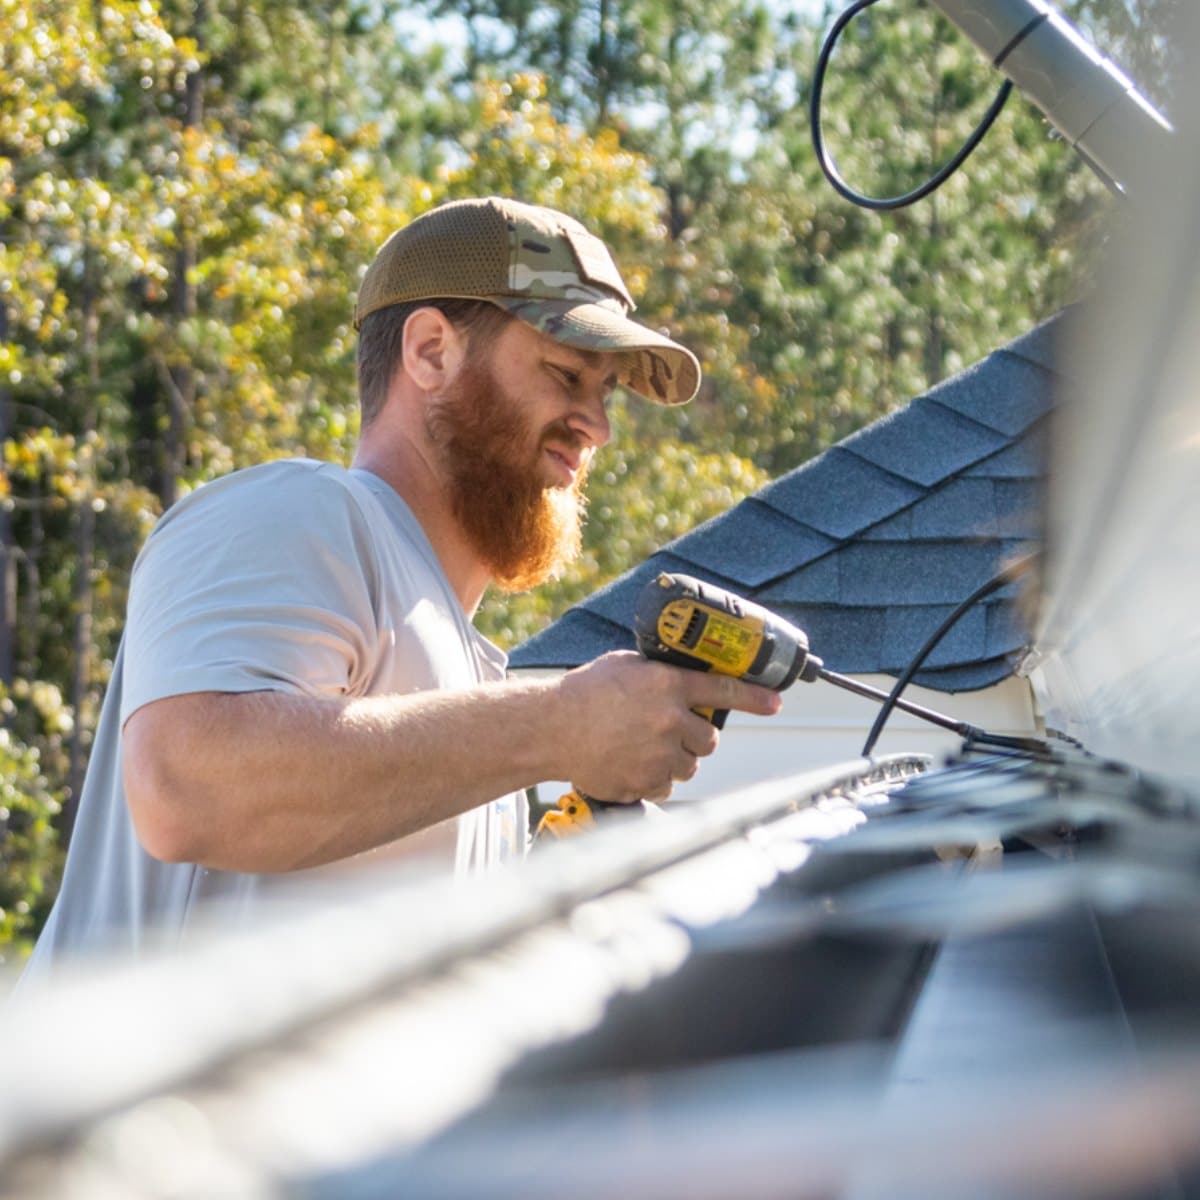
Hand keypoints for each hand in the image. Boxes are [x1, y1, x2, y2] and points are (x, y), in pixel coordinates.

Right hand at [553, 651, 782, 804]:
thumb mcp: (627, 666)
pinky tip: (631, 762)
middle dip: (694, 735)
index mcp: (668, 685)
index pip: (725, 691)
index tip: (774, 702)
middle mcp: (669, 720)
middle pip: (709, 737)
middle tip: (670, 729)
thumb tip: (685, 680)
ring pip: (690, 764)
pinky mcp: (644, 782)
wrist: (550, 727)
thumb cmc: (584, 693)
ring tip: (643, 746)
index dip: (755, 697)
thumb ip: (662, 674)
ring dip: (675, 758)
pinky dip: (654, 778)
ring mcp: (658, 754)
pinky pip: (666, 785)